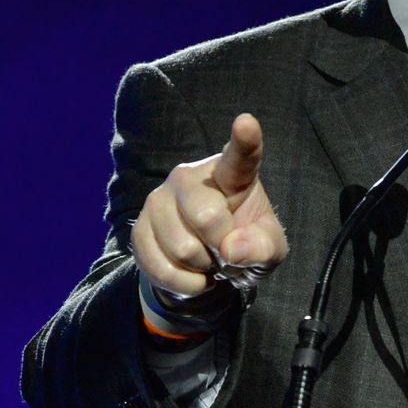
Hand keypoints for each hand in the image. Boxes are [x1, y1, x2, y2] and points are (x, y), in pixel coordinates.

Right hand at [131, 113, 288, 296]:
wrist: (207, 267)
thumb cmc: (244, 244)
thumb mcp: (269, 250)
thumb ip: (263, 248)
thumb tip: (232, 249)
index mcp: (231, 174)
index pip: (240, 156)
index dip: (244, 140)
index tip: (246, 123)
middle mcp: (190, 177)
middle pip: (206, 216)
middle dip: (222, 247)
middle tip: (226, 250)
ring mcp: (159, 200)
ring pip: (183, 248)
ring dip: (203, 267)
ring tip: (208, 259)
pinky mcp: (139, 228)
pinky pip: (161, 267)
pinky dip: (185, 284)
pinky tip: (192, 274)